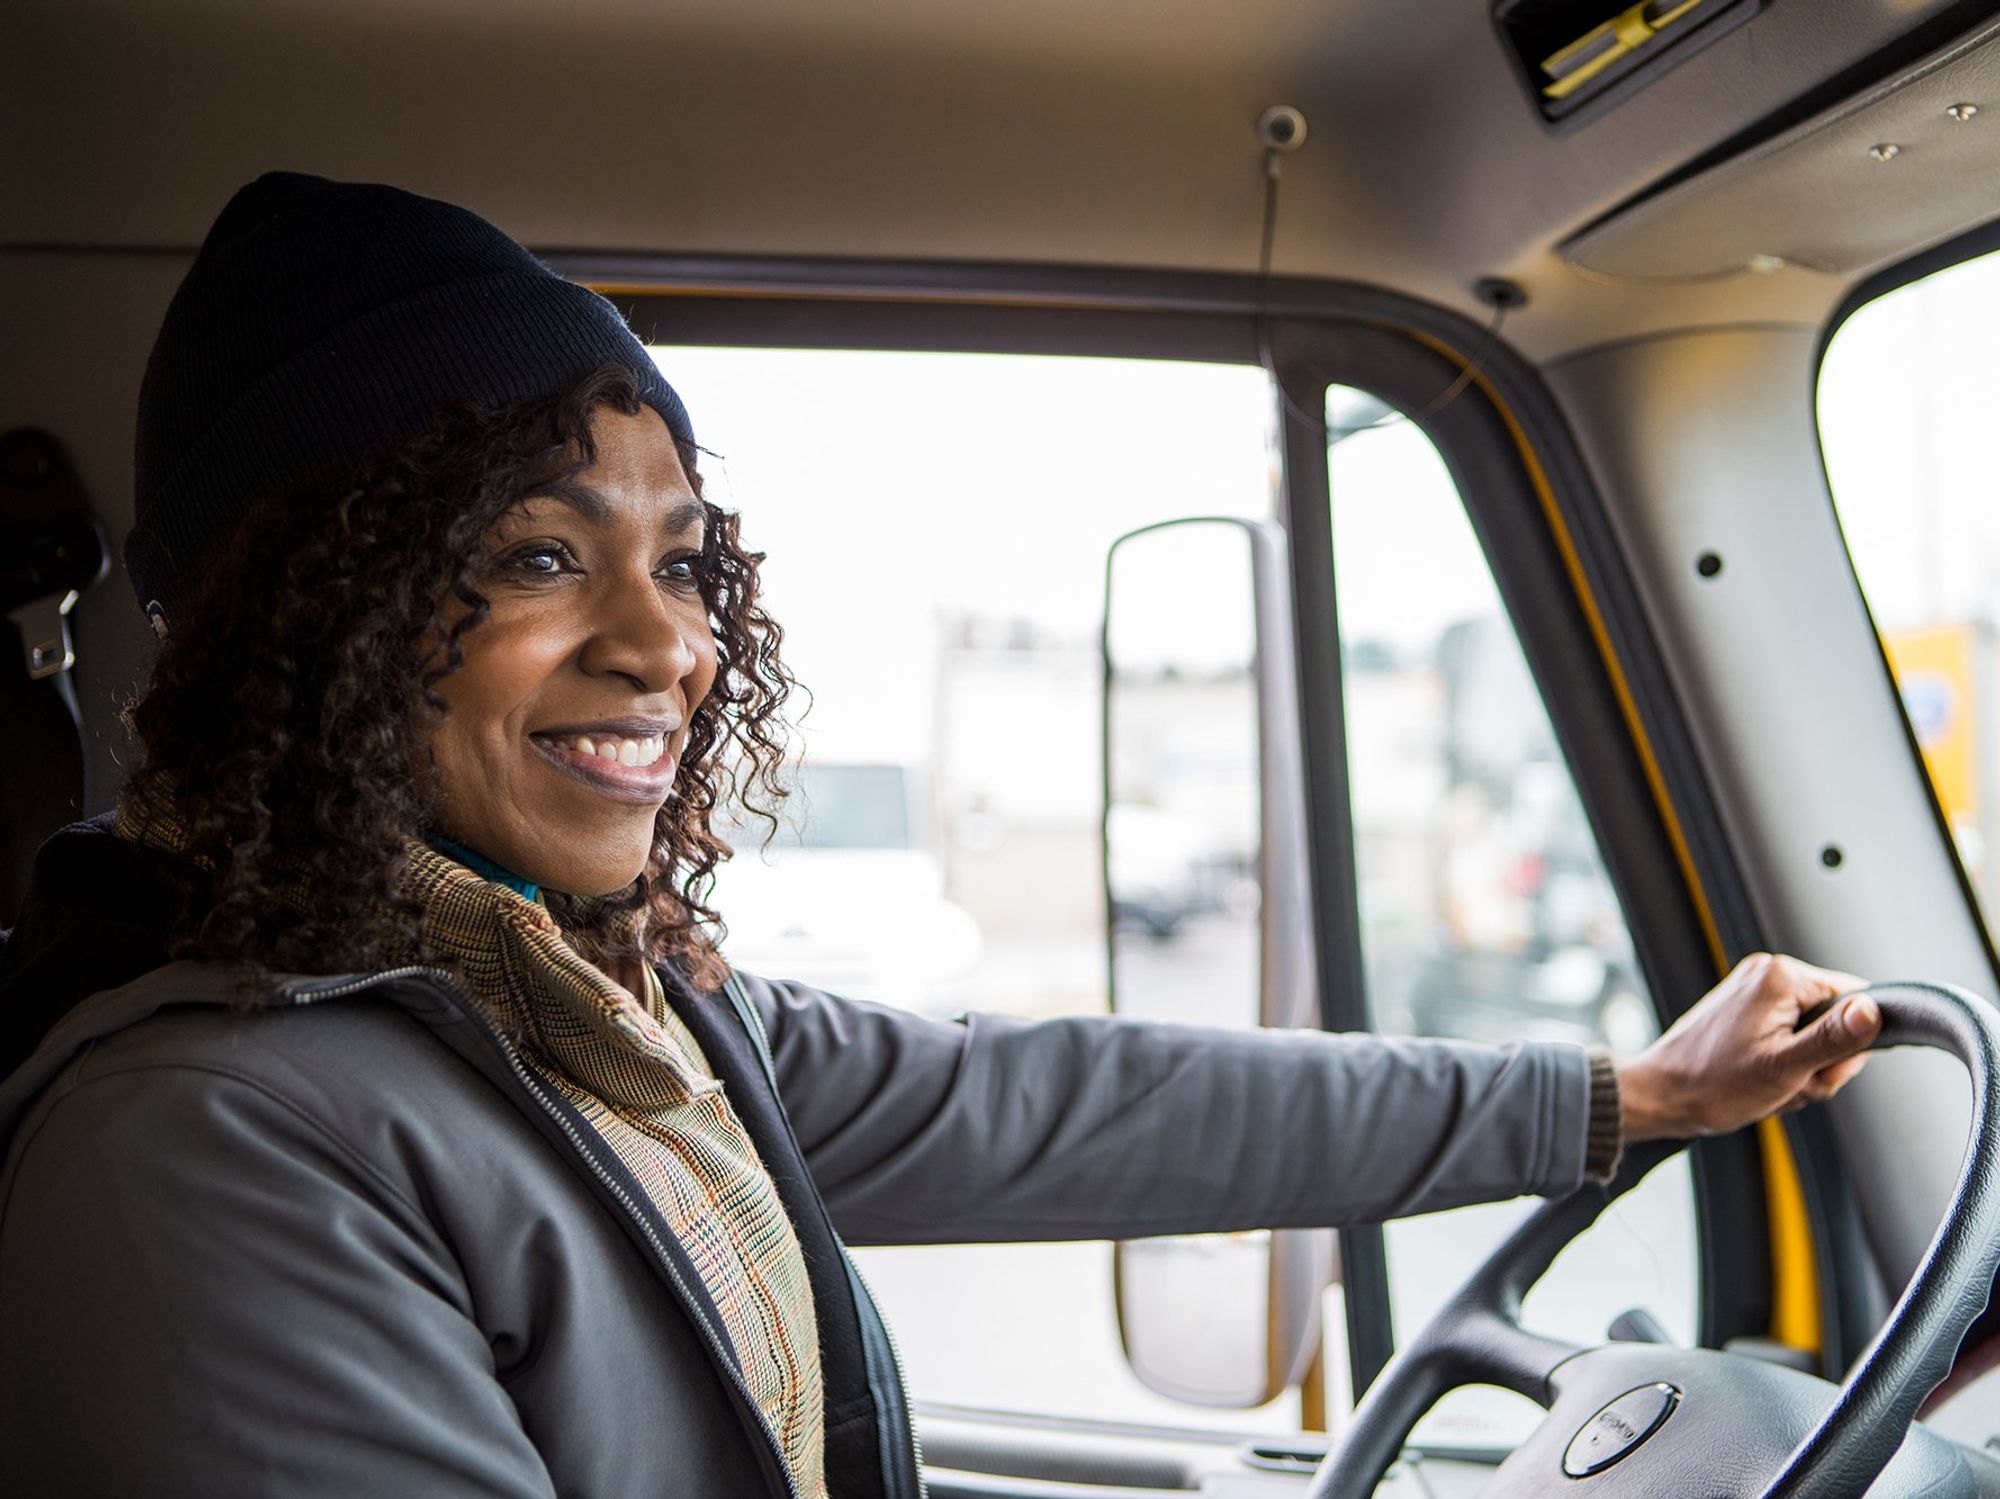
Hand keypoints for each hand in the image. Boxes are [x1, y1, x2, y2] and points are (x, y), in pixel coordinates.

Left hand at [1615, 952, 1880, 1142]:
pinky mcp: (1745, 1012)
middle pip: (1835, 1023)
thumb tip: (1876, 1010)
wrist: (1661, 1096)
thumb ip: (1834, 1038)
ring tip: (1767, 1086)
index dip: (1849, 1045)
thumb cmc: (1714, 1085)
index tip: (1820, 1069)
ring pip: (1812, 1038)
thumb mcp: (1786, 1068)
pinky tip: (1759, 1083)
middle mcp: (1768, 974)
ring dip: (1800, 1072)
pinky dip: (1782, 1067)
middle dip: (1819, 1065)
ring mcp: (1754, 992)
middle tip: (1787, 1084)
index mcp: (1781, 976)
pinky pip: (1787, 1041)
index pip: (1857, 1000)